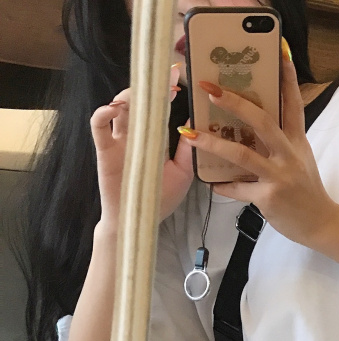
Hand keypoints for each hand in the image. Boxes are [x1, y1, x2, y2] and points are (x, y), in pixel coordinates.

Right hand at [90, 65, 193, 228]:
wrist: (138, 219)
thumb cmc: (159, 198)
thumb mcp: (182, 172)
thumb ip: (188, 149)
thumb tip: (196, 123)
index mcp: (155, 139)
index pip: (160, 110)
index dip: (166, 93)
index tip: (178, 78)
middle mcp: (136, 136)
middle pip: (138, 104)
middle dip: (148, 89)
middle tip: (164, 78)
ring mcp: (119, 142)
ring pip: (118, 109)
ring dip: (127, 96)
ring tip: (141, 92)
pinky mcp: (105, 151)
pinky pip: (98, 127)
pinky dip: (102, 113)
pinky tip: (114, 108)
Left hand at [177, 53, 338, 246]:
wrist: (321, 224)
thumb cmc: (307, 191)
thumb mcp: (301, 160)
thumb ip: (282, 142)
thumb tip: (255, 124)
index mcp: (298, 142)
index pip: (294, 104)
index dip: (287, 78)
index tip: (279, 53)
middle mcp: (289, 155)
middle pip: (262, 122)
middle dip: (235, 103)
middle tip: (210, 89)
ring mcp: (279, 176)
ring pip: (242, 155)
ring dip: (213, 143)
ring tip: (190, 135)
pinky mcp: (269, 197)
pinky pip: (239, 188)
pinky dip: (223, 186)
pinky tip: (212, 184)